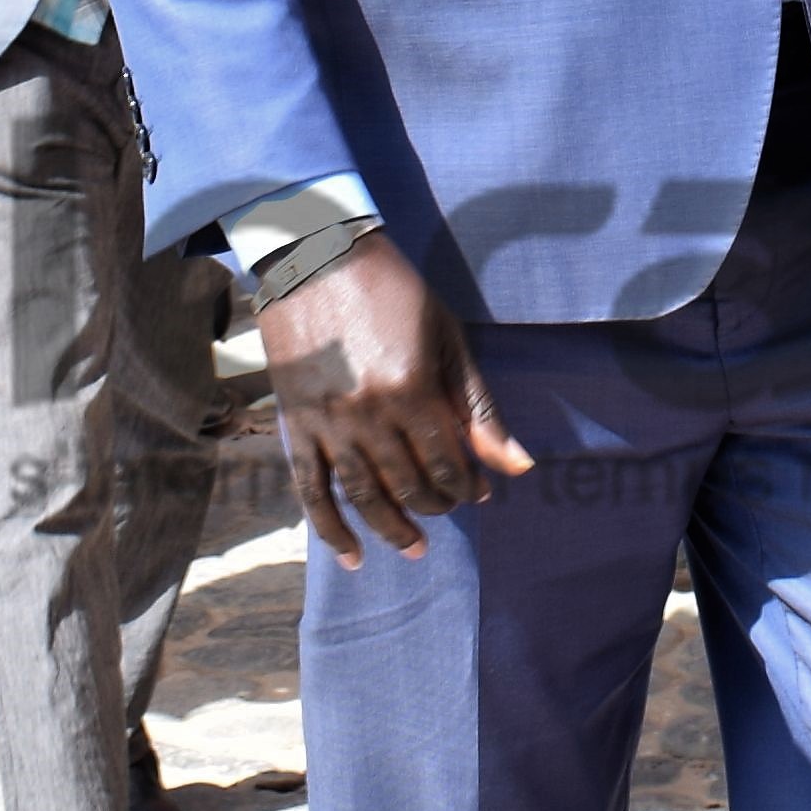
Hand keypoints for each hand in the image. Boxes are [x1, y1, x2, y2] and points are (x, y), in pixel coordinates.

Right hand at [258, 237, 530, 567]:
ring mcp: (327, 421)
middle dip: (435, 504)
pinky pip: (310, 489)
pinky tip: (349, 554)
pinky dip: (329, 527)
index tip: (478, 490)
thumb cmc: (393, 290)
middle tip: (447, 508)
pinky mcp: (294, 422)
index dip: (468, 485)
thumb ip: (478, 406)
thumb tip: (516, 465)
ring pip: (363, 496)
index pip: (448, 463)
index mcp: (412, 388)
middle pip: (408, 484)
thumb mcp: (448, 338)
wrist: (316, 255)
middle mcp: (368, 413)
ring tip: (413, 548)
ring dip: (391, 529)